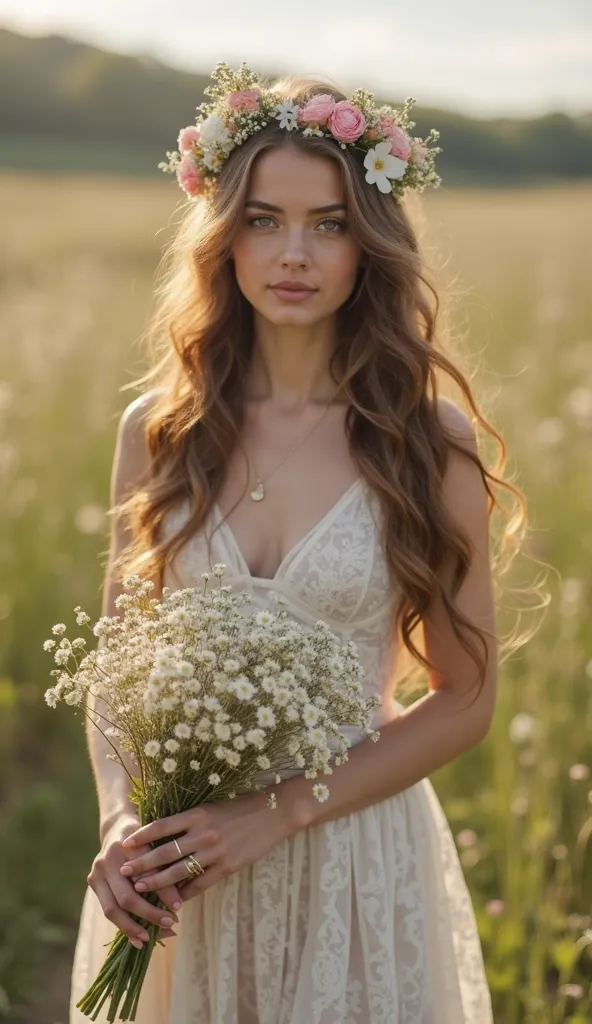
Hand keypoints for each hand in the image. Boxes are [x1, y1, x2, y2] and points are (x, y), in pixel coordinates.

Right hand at [87, 814, 183, 947]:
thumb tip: (177, 906)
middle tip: (169, 925)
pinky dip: (124, 926)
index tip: (178, 910)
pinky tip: (138, 938)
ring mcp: (96, 874)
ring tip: (150, 940)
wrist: (118, 827)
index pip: (144, 877)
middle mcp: (106, 861)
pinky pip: (108, 910)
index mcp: (124, 847)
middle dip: (148, 915)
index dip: (162, 895)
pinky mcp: (93, 884)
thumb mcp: (157, 847)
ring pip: (112, 910)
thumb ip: (165, 874)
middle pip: (125, 898)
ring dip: (132, 928)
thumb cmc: (145, 837)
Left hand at [119, 794, 288, 902]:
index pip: (161, 826)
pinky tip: (173, 900)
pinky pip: (200, 884)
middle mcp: (203, 833)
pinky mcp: (227, 867)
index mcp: (197, 814)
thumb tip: (163, 836)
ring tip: (141, 889)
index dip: (141, 836)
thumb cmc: (238, 808)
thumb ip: (189, 821)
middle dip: (142, 863)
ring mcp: (215, 852)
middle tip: (123, 872)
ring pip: (179, 871)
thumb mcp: (211, 808)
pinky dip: (184, 893)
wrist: (272, 814)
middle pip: (165, 851)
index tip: (124, 844)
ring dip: (157, 882)